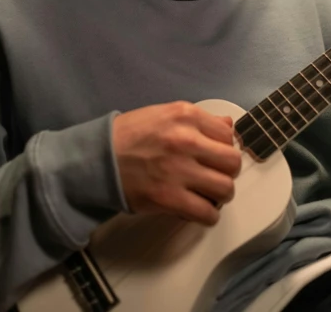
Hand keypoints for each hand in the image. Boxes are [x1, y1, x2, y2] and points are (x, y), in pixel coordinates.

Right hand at [112, 101, 241, 225]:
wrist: (99, 157)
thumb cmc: (131, 134)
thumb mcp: (165, 114)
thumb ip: (199, 120)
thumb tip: (227, 125)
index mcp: (186, 115)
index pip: (227, 134)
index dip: (224, 146)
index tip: (215, 155)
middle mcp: (187, 140)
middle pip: (232, 162)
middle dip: (227, 171)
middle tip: (214, 175)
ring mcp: (179, 170)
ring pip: (225, 188)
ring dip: (220, 194)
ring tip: (208, 194)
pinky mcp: (169, 198)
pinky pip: (207, 213)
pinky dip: (208, 215)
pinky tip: (198, 209)